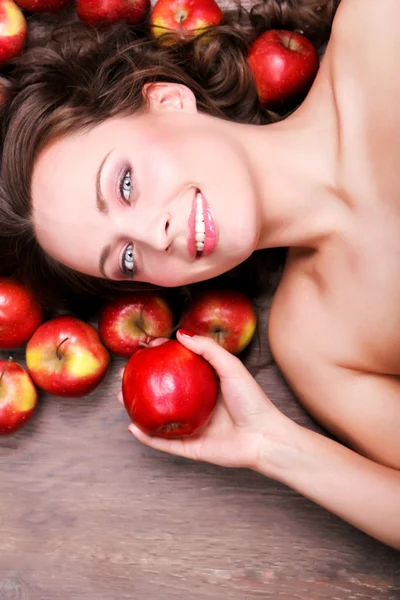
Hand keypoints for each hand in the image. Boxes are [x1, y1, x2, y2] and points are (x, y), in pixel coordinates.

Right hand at [119, 331, 289, 470]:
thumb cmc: (252, 401)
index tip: (147, 348)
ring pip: (158, 418)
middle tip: (126, 373)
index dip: (161, 358)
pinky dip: (147, 437)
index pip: (178, 369)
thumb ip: (208, 350)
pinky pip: (164, 443)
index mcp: (205, 387)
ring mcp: (191, 427)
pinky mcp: (191, 448)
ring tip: (121, 397)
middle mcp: (195, 406)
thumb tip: (181, 334)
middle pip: (163, 393)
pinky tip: (132, 426)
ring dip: (138, 409)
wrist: (264, 438)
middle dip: (142, 383)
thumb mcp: (231, 367)